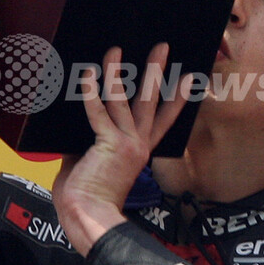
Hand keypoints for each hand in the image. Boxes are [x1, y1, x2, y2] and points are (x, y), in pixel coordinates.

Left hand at [52, 43, 189, 254]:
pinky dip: (92, 92)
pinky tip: (88, 73)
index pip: (162, 120)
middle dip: (156, 72)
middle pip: (151, 101)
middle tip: (162, 47)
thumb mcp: (92, 164)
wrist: (87, 218)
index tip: (187, 80)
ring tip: (116, 50)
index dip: (176, 99)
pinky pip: (99, 112)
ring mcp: (126, 144)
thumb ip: (90, 145)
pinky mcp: (109, 144)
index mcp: (138, 152)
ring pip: (125, 100)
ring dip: (118, 72)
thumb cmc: (86, 199)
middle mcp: (138, 145)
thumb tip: (76, 129)